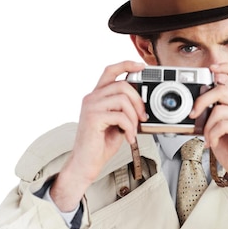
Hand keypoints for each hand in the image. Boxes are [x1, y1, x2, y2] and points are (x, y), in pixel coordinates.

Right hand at [50, 61, 146, 211]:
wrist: (85, 164)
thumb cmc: (100, 146)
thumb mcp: (116, 123)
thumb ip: (124, 110)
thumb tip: (142, 105)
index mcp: (96, 96)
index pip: (110, 71)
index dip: (126, 65)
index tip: (141, 67)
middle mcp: (91, 98)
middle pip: (122, 85)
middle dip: (138, 101)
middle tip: (142, 117)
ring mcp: (91, 106)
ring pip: (123, 99)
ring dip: (134, 117)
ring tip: (133, 130)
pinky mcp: (93, 117)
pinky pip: (120, 116)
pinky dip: (129, 128)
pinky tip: (128, 138)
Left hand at [190, 62, 227, 214]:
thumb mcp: (216, 130)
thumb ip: (211, 115)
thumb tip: (197, 105)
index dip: (226, 68)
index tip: (212, 68)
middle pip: (222, 90)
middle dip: (202, 100)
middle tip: (193, 113)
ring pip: (219, 110)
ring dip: (207, 126)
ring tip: (208, 138)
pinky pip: (223, 124)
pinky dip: (213, 134)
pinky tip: (213, 143)